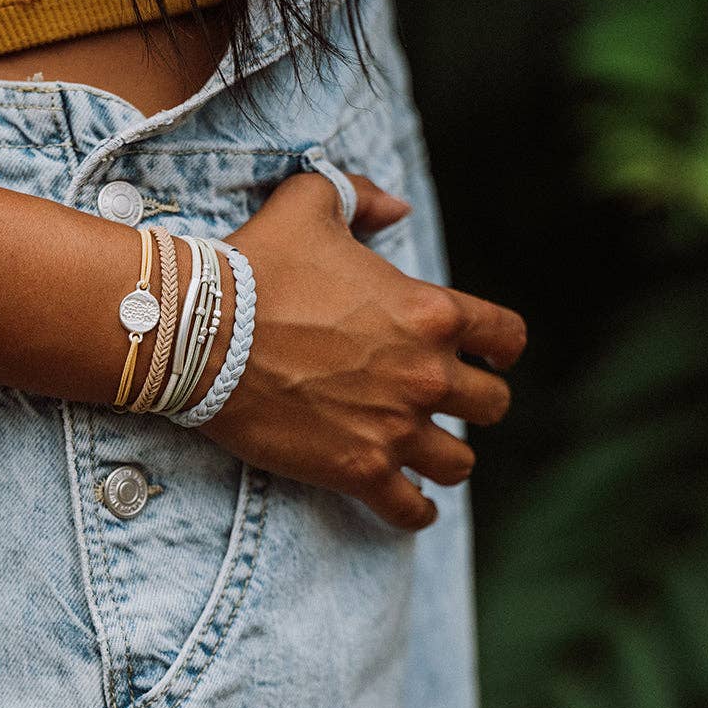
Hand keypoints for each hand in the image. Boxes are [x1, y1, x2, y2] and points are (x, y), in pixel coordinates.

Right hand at [203, 170, 526, 529]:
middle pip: (491, 406)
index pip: (507, 338)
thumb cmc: (255, 266)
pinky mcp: (356, 469)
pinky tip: (409, 506)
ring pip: (458, 463)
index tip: (486, 356)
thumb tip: (396, 207)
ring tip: (424, 453)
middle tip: (442, 402)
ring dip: (445, 456)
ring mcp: (394, 428)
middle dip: (472, 403)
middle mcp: (425, 374)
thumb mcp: (308, 204)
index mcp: (429, 311)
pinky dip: (414, 510)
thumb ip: (361, 196)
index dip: (500, 347)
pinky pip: (410, 508)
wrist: (200, 332)